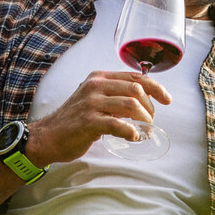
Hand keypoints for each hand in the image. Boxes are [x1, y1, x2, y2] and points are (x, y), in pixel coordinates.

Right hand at [29, 71, 172, 163]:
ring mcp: (91, 103)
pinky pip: (118, 124)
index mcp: (99, 78)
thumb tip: (142, 102)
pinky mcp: (89, 122)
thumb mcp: (94, 99)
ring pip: (131, 104)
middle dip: (150, 107)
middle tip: (151, 121)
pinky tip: (134, 137)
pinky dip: (131, 131)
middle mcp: (95, 86)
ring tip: (145, 131)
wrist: (48, 136)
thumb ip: (114, 96)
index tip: (167, 99)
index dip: (156, 87)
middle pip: (136, 89)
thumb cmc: (74, 120)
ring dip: (144, 120)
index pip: (135, 77)